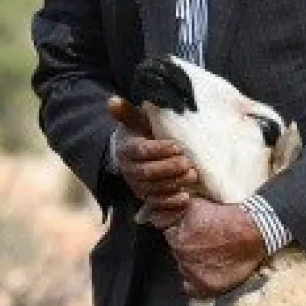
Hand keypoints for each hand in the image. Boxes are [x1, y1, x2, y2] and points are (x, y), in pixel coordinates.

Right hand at [108, 96, 195, 229]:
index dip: (159, 150)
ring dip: (174, 183)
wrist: (135, 155)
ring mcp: (137, 186)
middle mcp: (129, 169)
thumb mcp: (135, 120)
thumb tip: (112, 100)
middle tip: (187, 162)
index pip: (141, 151)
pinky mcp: (146, 198)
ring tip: (192, 176)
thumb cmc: (140, 133)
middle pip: (147, 172)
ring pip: (154, 189)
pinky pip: (157, 204)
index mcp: (126, 149)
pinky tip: (185, 197)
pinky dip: (171, 203)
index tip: (177, 146)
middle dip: (169, 168)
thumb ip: (127, 111)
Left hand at [164, 198, 266, 297]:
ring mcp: (193, 271)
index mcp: (177, 235)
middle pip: (177, 253)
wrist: (253, 232)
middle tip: (205, 245)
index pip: (171, 237)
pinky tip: (208, 272)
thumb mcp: (197, 205)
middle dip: (188, 249)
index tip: (195, 235)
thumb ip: (177, 212)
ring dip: (193, 264)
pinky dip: (197, 282)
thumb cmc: (228, 217)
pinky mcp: (206, 286)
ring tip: (211, 257)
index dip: (183, 235)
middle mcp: (181, 253)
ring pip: (184, 270)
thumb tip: (164, 213)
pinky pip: (191, 288)